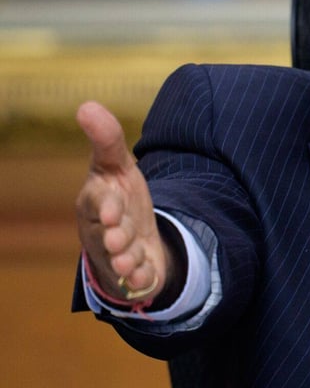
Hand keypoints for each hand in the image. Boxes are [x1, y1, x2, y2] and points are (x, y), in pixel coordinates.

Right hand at [76, 101, 170, 302]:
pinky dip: (142, 281)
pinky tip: (147, 278)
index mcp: (96, 203)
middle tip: (119, 237)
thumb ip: (106, 139)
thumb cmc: (119, 195)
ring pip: (121, 261)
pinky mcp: (134, 274)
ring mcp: (117, 256)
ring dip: (127, 261)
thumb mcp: (117, 166)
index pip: (97, 203)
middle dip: (116, 237)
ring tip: (130, 261)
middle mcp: (103, 232)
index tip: (112, 209)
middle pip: (109, 236)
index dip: (105, 206)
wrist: (131, 234)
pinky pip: (137, 282)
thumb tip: (86, 105)